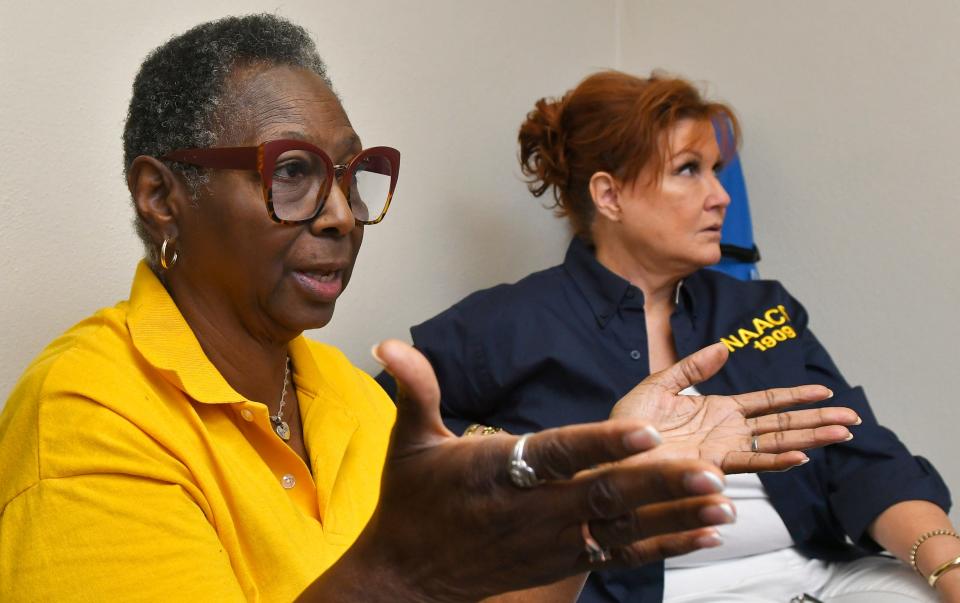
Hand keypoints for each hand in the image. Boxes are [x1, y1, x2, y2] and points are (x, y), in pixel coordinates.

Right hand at [306, 340, 736, 602]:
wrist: (407, 576)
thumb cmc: (412, 503)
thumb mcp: (408, 442)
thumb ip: (417, 388)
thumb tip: (389, 342)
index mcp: (499, 472)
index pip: (558, 455)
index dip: (602, 445)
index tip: (647, 433)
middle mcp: (532, 511)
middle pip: (604, 496)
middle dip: (659, 484)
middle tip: (710, 472)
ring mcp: (552, 543)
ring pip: (622, 529)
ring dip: (674, 516)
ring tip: (724, 504)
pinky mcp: (563, 563)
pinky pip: (621, 555)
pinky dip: (664, 544)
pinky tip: (704, 534)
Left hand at [609, 343, 860, 472]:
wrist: (607, 451)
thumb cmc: (627, 424)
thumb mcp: (659, 384)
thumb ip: (692, 368)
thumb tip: (725, 347)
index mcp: (717, 410)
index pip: (766, 402)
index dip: (795, 397)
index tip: (825, 392)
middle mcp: (726, 431)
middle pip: (781, 424)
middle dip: (816, 421)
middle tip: (852, 418)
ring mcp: (722, 449)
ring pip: (775, 443)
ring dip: (809, 439)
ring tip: (841, 433)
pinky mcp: (711, 465)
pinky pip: (749, 462)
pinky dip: (776, 461)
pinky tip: (801, 456)